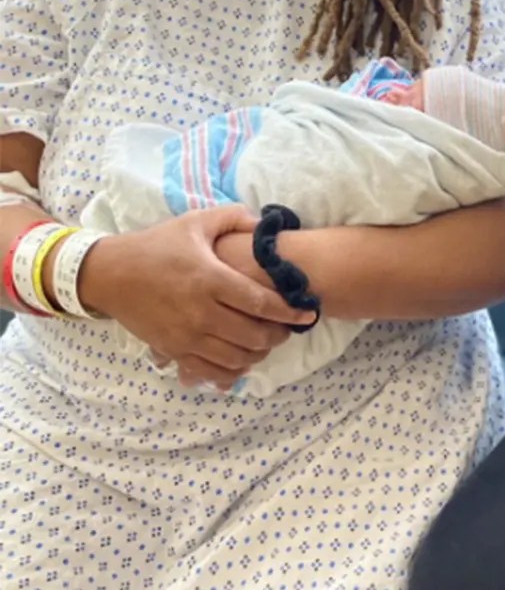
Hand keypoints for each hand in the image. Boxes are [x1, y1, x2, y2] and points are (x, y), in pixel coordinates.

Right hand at [80, 206, 313, 389]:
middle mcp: (200, 312)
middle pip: (253, 335)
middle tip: (288, 328)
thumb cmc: (157, 246)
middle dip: (279, 335)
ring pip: (235, 357)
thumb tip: (265, 223)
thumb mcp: (196, 222)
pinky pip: (210, 371)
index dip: (289, 311)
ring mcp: (186, 336)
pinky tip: (241, 359)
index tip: (308, 312)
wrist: (111, 274)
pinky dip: (232, 370)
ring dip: (258, 353)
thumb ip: (234, 218)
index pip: (260, 303)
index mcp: (210, 279)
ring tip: (266, 342)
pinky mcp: (173, 350)